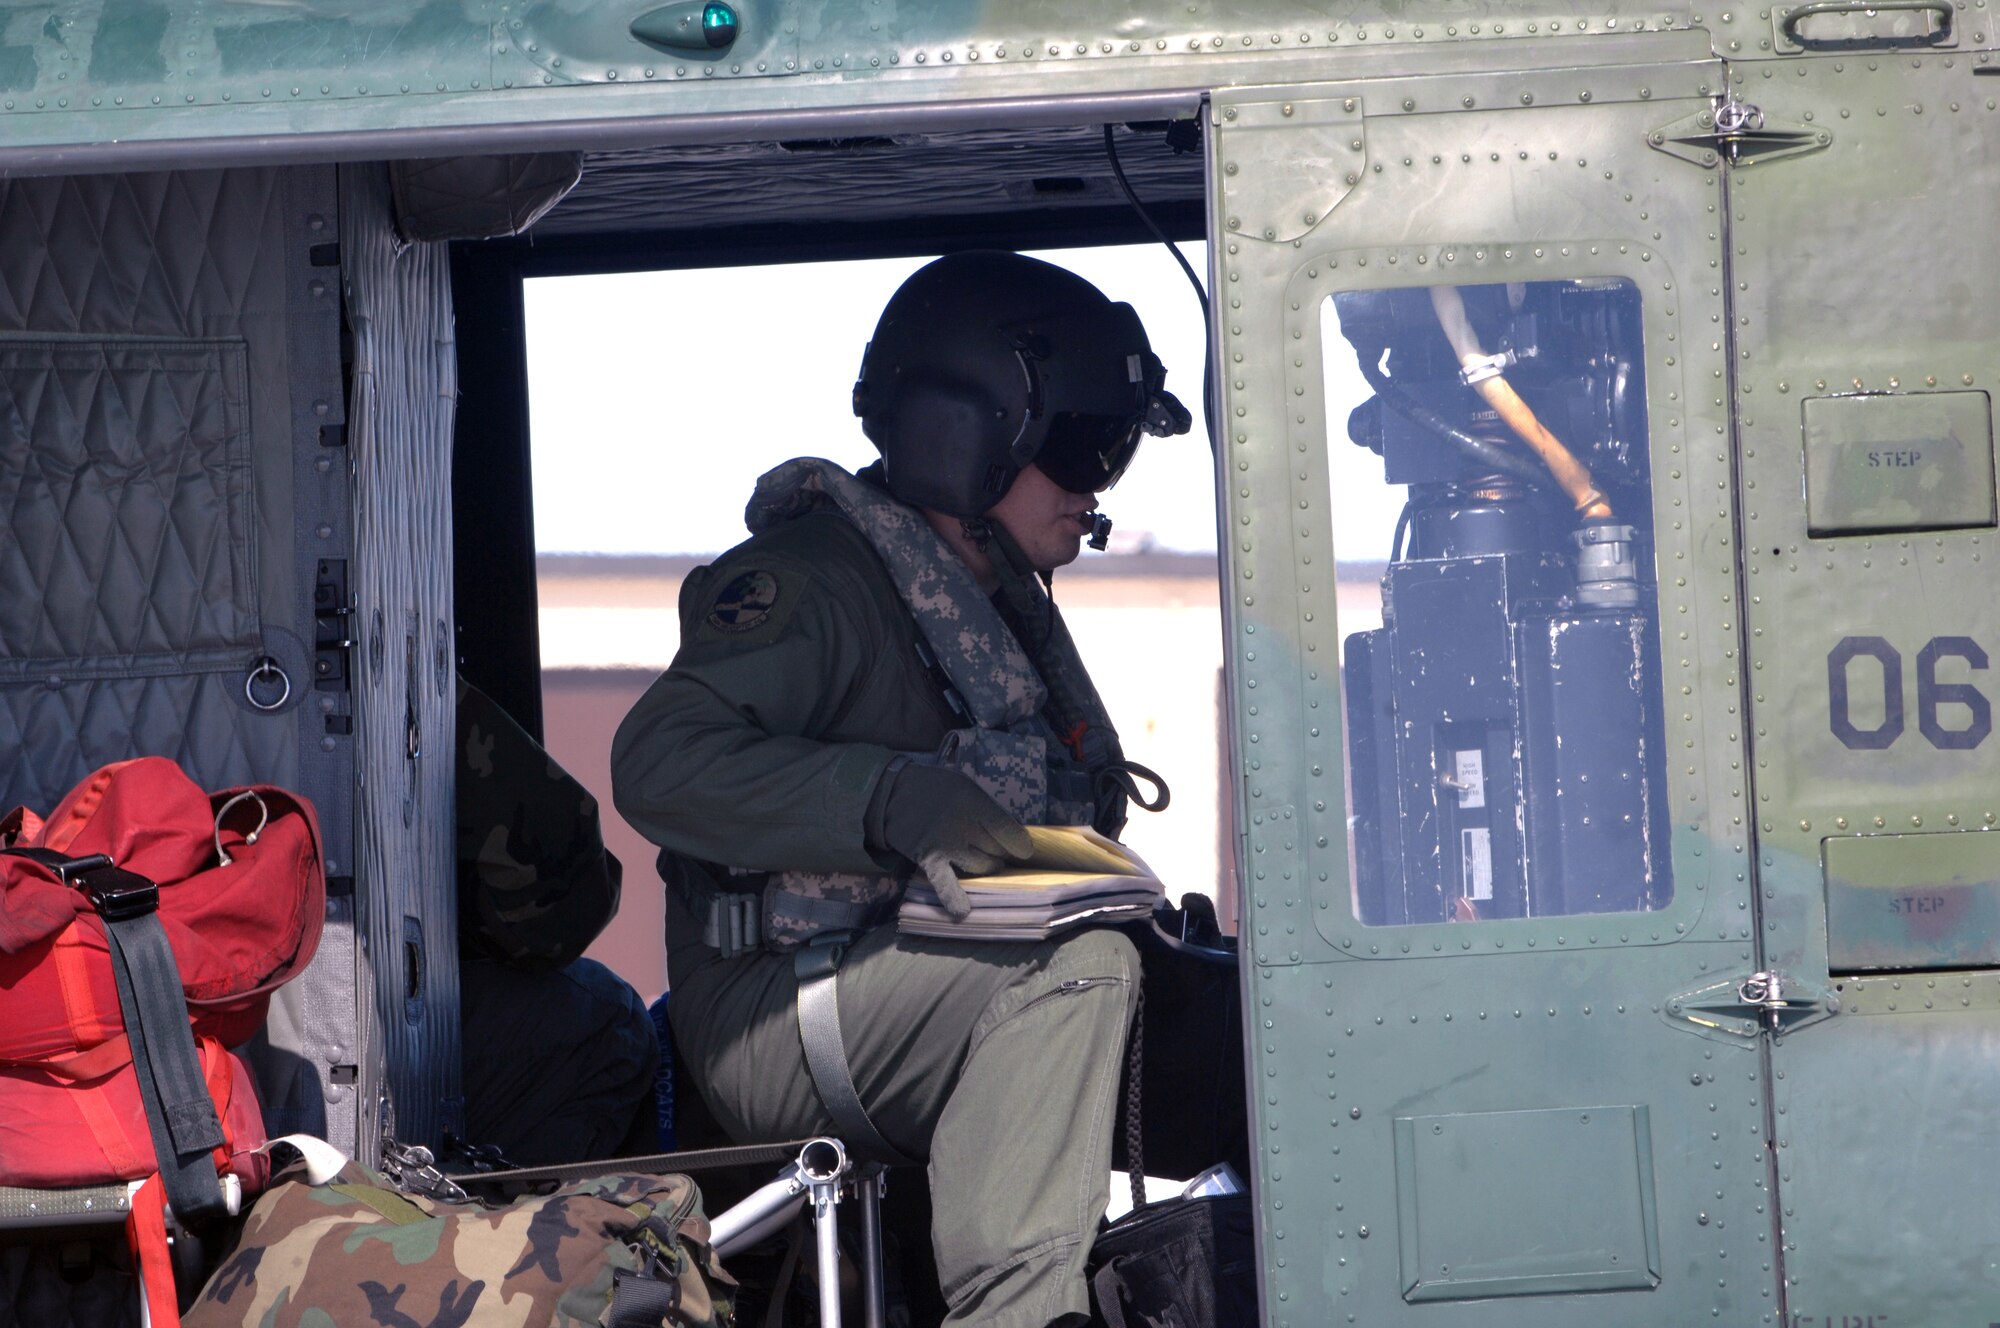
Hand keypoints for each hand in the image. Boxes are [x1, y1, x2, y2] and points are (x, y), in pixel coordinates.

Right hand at [877, 765, 1032, 919]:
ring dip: (984, 867)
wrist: (891, 794)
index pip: (1009, 832)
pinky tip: (962, 911)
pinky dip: (953, 898)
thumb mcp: (965, 787)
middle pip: (996, 851)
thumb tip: (1011, 835)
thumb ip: (986, 809)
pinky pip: (945, 884)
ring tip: (982, 861)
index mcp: (974, 801)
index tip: (1022, 850)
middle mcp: (962, 824)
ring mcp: (944, 845)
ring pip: (980, 867)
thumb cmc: (933, 789)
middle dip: (998, 852)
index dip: (1020, 845)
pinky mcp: (928, 860)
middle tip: (993, 849)